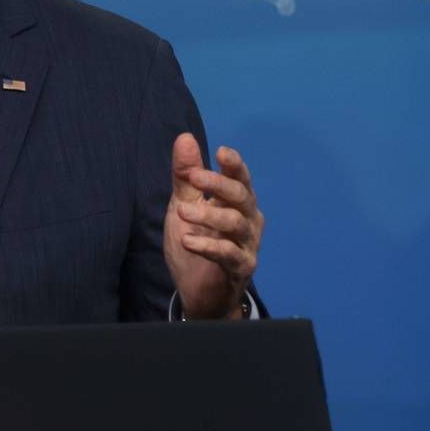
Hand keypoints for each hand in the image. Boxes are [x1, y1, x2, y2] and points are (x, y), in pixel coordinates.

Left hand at [164, 134, 262, 319]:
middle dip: (218, 184)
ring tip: (181, 212)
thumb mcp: (184, 205)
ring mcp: (247, 244)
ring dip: (208, 215)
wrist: (199, 293)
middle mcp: (248, 220)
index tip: (220, 152)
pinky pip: (229, 254)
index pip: (240, 178)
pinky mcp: (242, 268)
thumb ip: (185, 176)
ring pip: (235, 222)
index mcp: (237, 202)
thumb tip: (184, 137)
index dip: (234, 165)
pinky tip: (187, 240)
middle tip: (193, 177)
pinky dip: (208, 245)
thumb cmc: (196, 243)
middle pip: (241, 195)